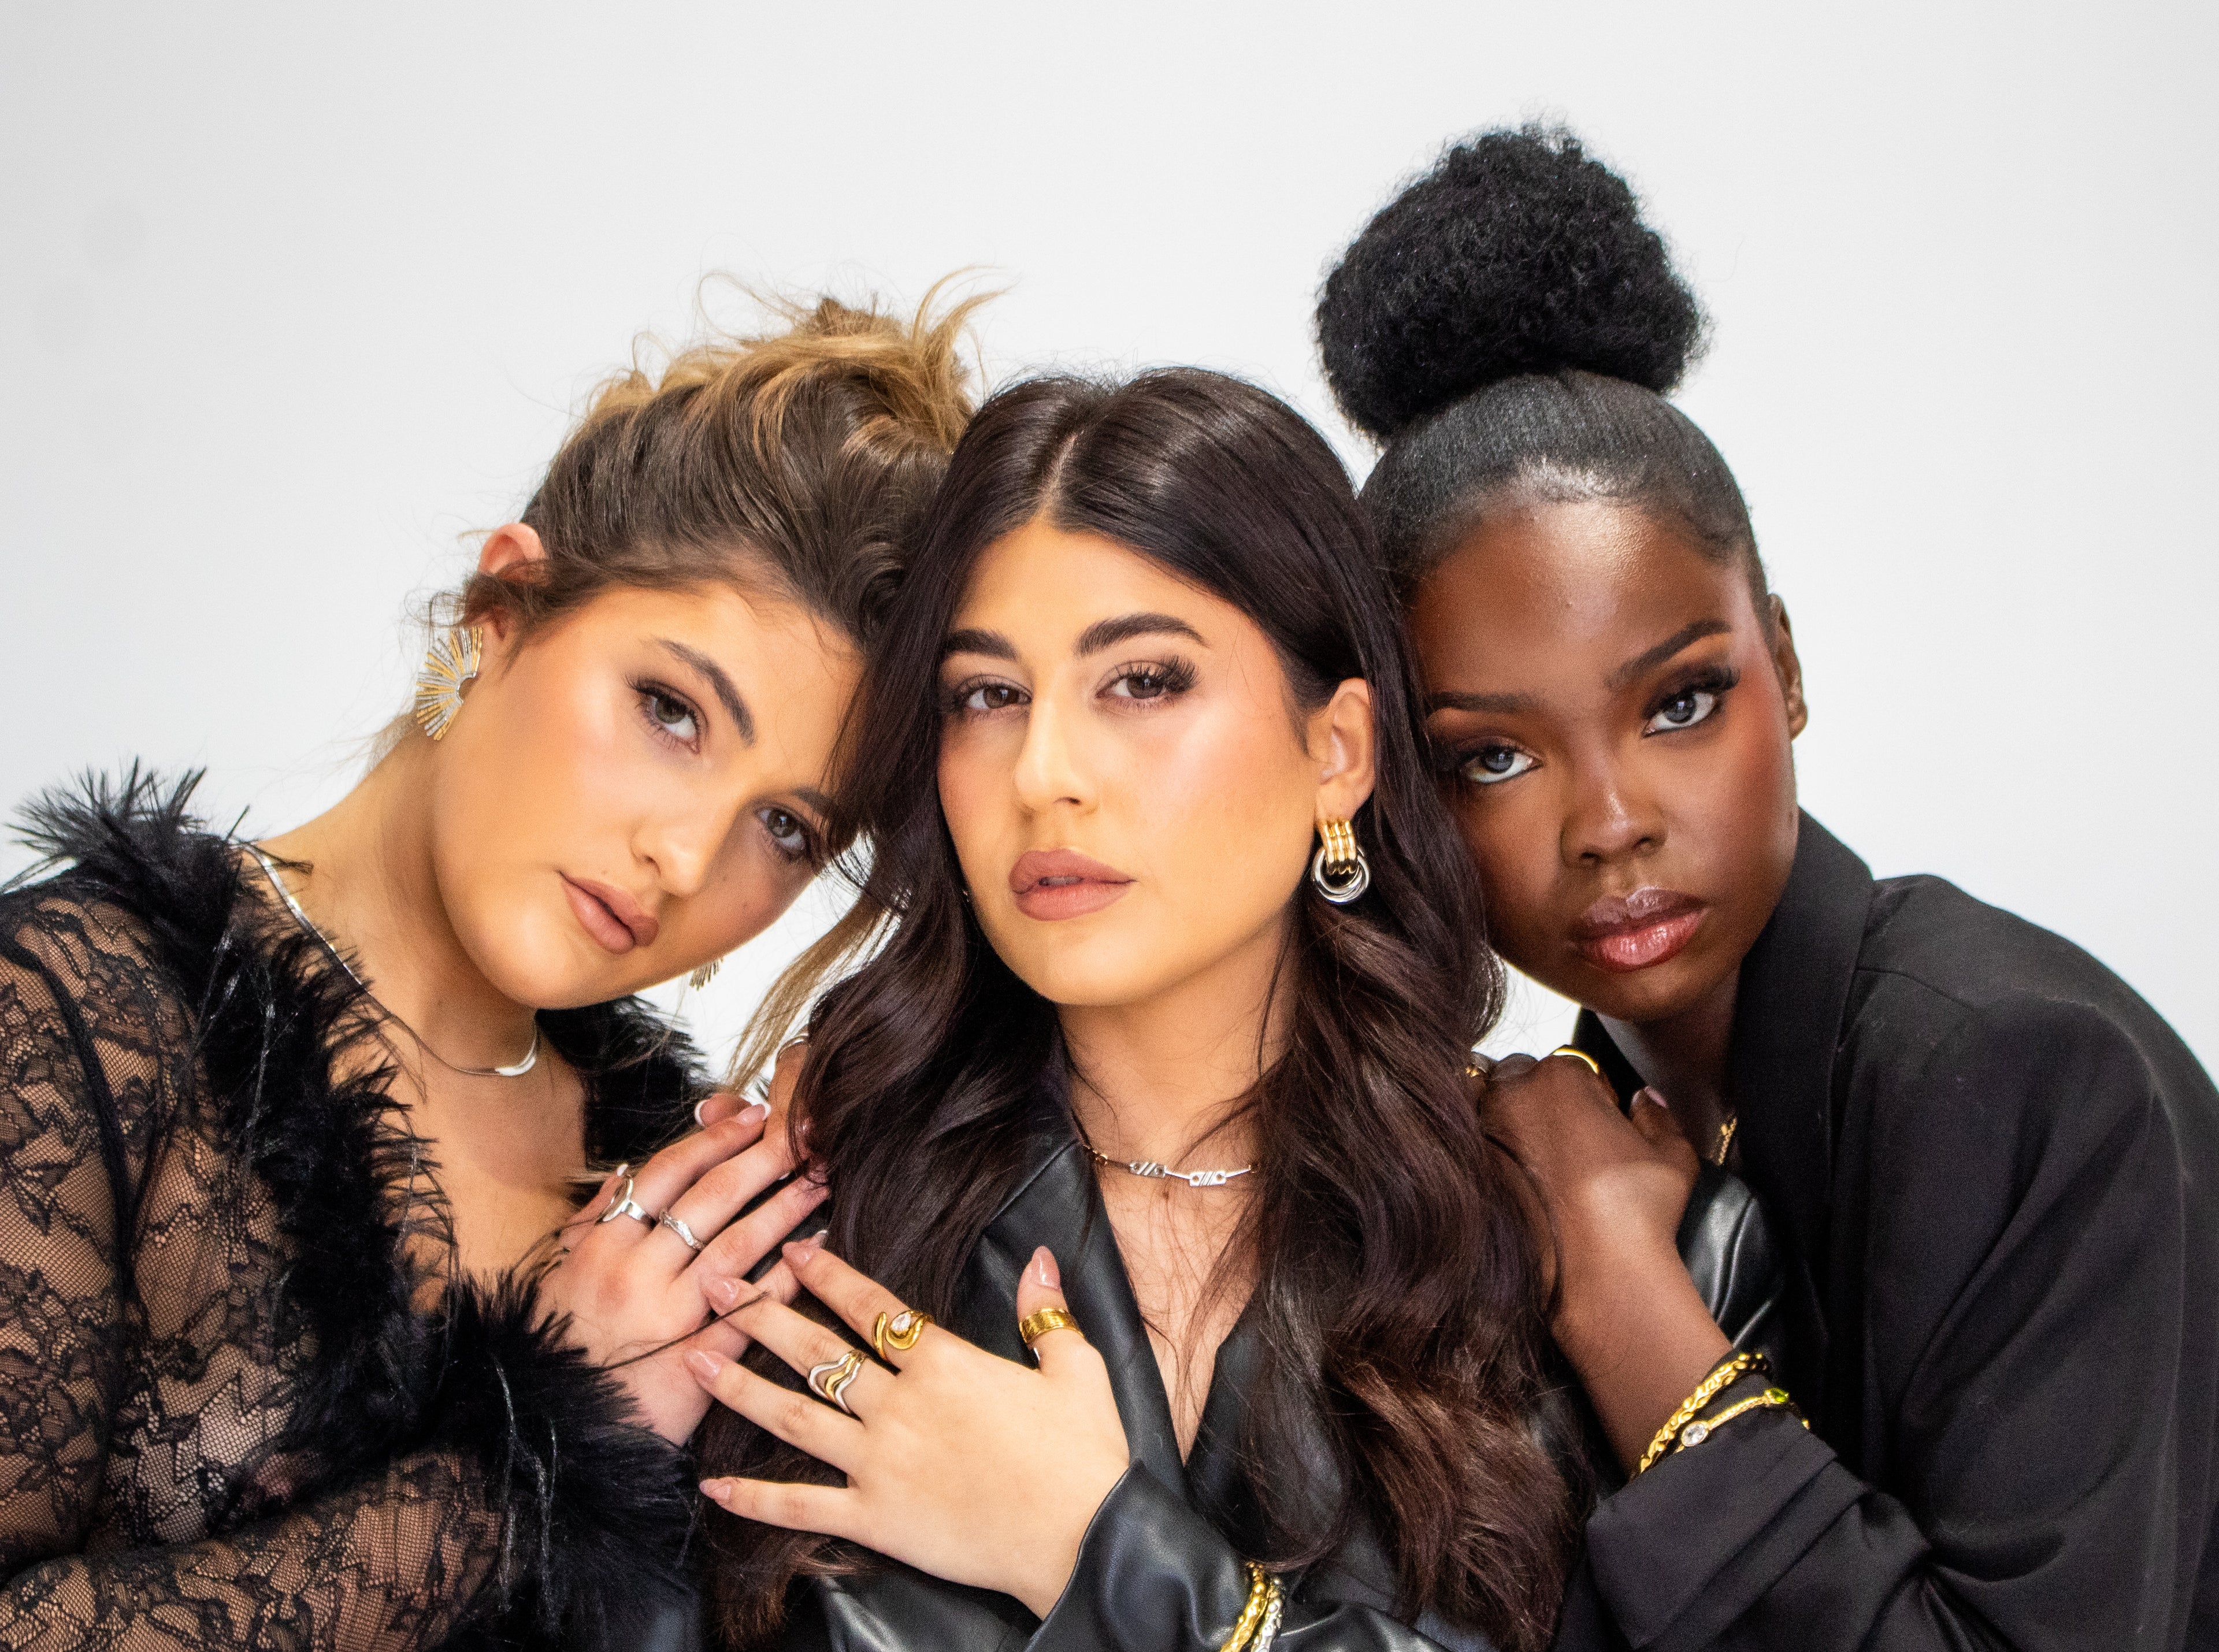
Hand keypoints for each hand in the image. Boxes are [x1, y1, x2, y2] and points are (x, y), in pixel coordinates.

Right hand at [537, 1094, 827, 1444]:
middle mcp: (635, 1274)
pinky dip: (784, 1280)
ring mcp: (667, 1318)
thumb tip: (624, 1174)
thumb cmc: (556, 1350)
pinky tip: (814, 1256)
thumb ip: (590, 1222)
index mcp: (601, 1247)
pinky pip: (748, 1313)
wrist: (552, 1434)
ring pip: (736, 1247)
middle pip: (710, 1200)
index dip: (715, 1141)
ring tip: (818, 1182)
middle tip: (804, 1136)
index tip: (754, 1118)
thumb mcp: (557, 1277)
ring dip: (782, 1209)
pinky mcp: (695, 1364)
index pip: (666, 1174)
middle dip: (762, 1161)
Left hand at [691, 1240, 1130, 1618]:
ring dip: (740, 1387)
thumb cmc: (1085, 1455)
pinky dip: (753, 1499)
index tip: (792, 1250)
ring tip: (694, 1360)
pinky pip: (802, 1506)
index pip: (872, 1307)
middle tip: (716, 1286)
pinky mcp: (875, 1518)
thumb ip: (1047, 1314)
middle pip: (817, 1352)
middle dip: (761, 1314)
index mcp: (946, 1363)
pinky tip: (712, 1488)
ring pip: (795, 1417)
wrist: (1083, 1539)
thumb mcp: (1077, 1369)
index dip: (828, 1275)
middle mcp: (902, 1405)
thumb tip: (1041, 1258)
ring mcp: (881, 1463)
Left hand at [1479, 1053, 1727, 1470]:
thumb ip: (1658, 1115)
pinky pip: (1476, 1149)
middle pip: (1522, 1078)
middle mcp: (1512, 1093)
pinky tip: (1520, 1187)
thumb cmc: (1638, 1211)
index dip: (1590, 1094)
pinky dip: (1492, 1159)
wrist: (1598, 1272)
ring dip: (1510, 1125)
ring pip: (1491, 1109)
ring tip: (1542, 1166)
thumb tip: (1644, 1100)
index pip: (1572, 1065)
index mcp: (1561, 1075)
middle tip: (1569, 1141)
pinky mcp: (1469, 1169)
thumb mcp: (1674, 1155)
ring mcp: (1482, 1130)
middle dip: (1540, 1099)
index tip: (1602, 1121)